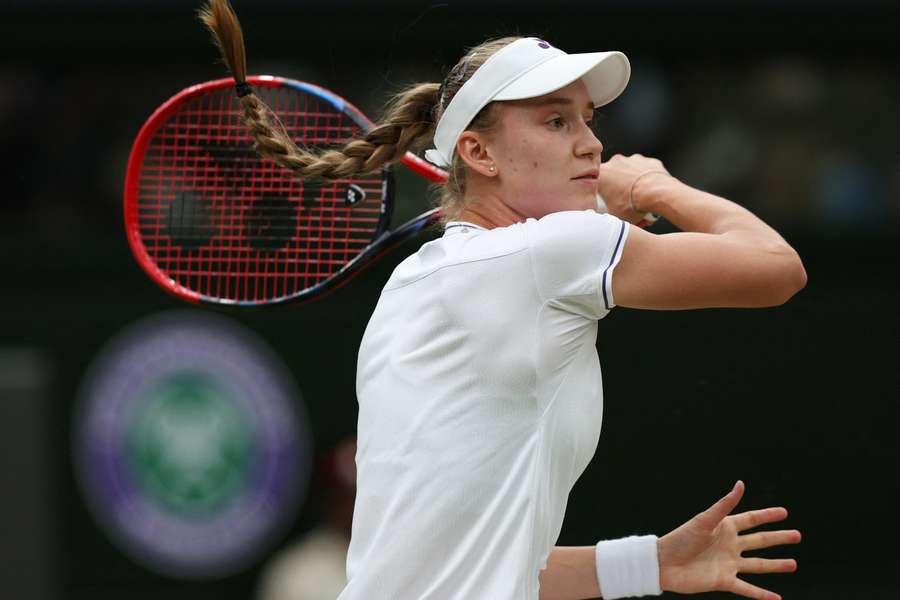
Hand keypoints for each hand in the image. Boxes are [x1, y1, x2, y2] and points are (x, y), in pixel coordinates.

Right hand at [596, 153, 671, 222]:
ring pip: (632, 173)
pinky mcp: (650, 161)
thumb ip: (606, 214)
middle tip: (626, 203)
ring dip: (634, 183)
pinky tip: (652, 193)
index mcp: (602, 174)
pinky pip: (647, 172)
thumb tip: (607, 219)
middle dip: (620, 188)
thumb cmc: (632, 205)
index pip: (598, 183)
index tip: (609, 202)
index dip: (603, 193)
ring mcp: (634, 160)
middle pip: (615, 177)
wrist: (656, 194)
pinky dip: (649, 181)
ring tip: (642, 200)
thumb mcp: (614, 216)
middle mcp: (616, 163)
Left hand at [657, 481, 800, 599]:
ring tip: (793, 564)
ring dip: (776, 565)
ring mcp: (728, 563)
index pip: (751, 519)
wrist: (664, 563)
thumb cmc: (681, 538)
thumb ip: (724, 504)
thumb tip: (741, 484)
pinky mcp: (724, 581)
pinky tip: (776, 598)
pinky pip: (747, 588)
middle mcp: (729, 545)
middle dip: (778, 538)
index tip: (784, 512)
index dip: (767, 516)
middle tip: (797, 535)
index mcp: (724, 527)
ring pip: (758, 564)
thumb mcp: (705, 520)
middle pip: (759, 541)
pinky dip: (762, 594)